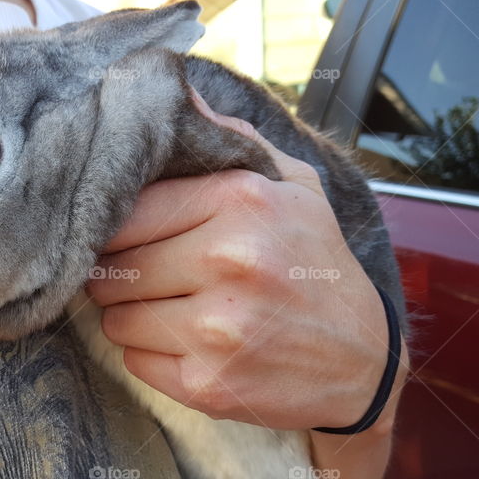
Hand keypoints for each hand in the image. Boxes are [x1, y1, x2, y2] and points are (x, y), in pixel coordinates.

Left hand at [86, 91, 396, 430]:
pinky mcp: (209, 383)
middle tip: (156, 277)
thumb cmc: (316, 264)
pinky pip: (134, 361)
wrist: (364, 360)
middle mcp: (228, 260)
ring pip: (115, 318)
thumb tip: (177, 94)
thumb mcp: (293, 186)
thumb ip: (231, 138)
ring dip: (135, 317)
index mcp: (241, 201)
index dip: (119, 227)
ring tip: (178, 310)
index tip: (133, 237)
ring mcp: (218, 327)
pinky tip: (193, 345)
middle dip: (123, 273)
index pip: (128, 209)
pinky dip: (153, 356)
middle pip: (113, 265)